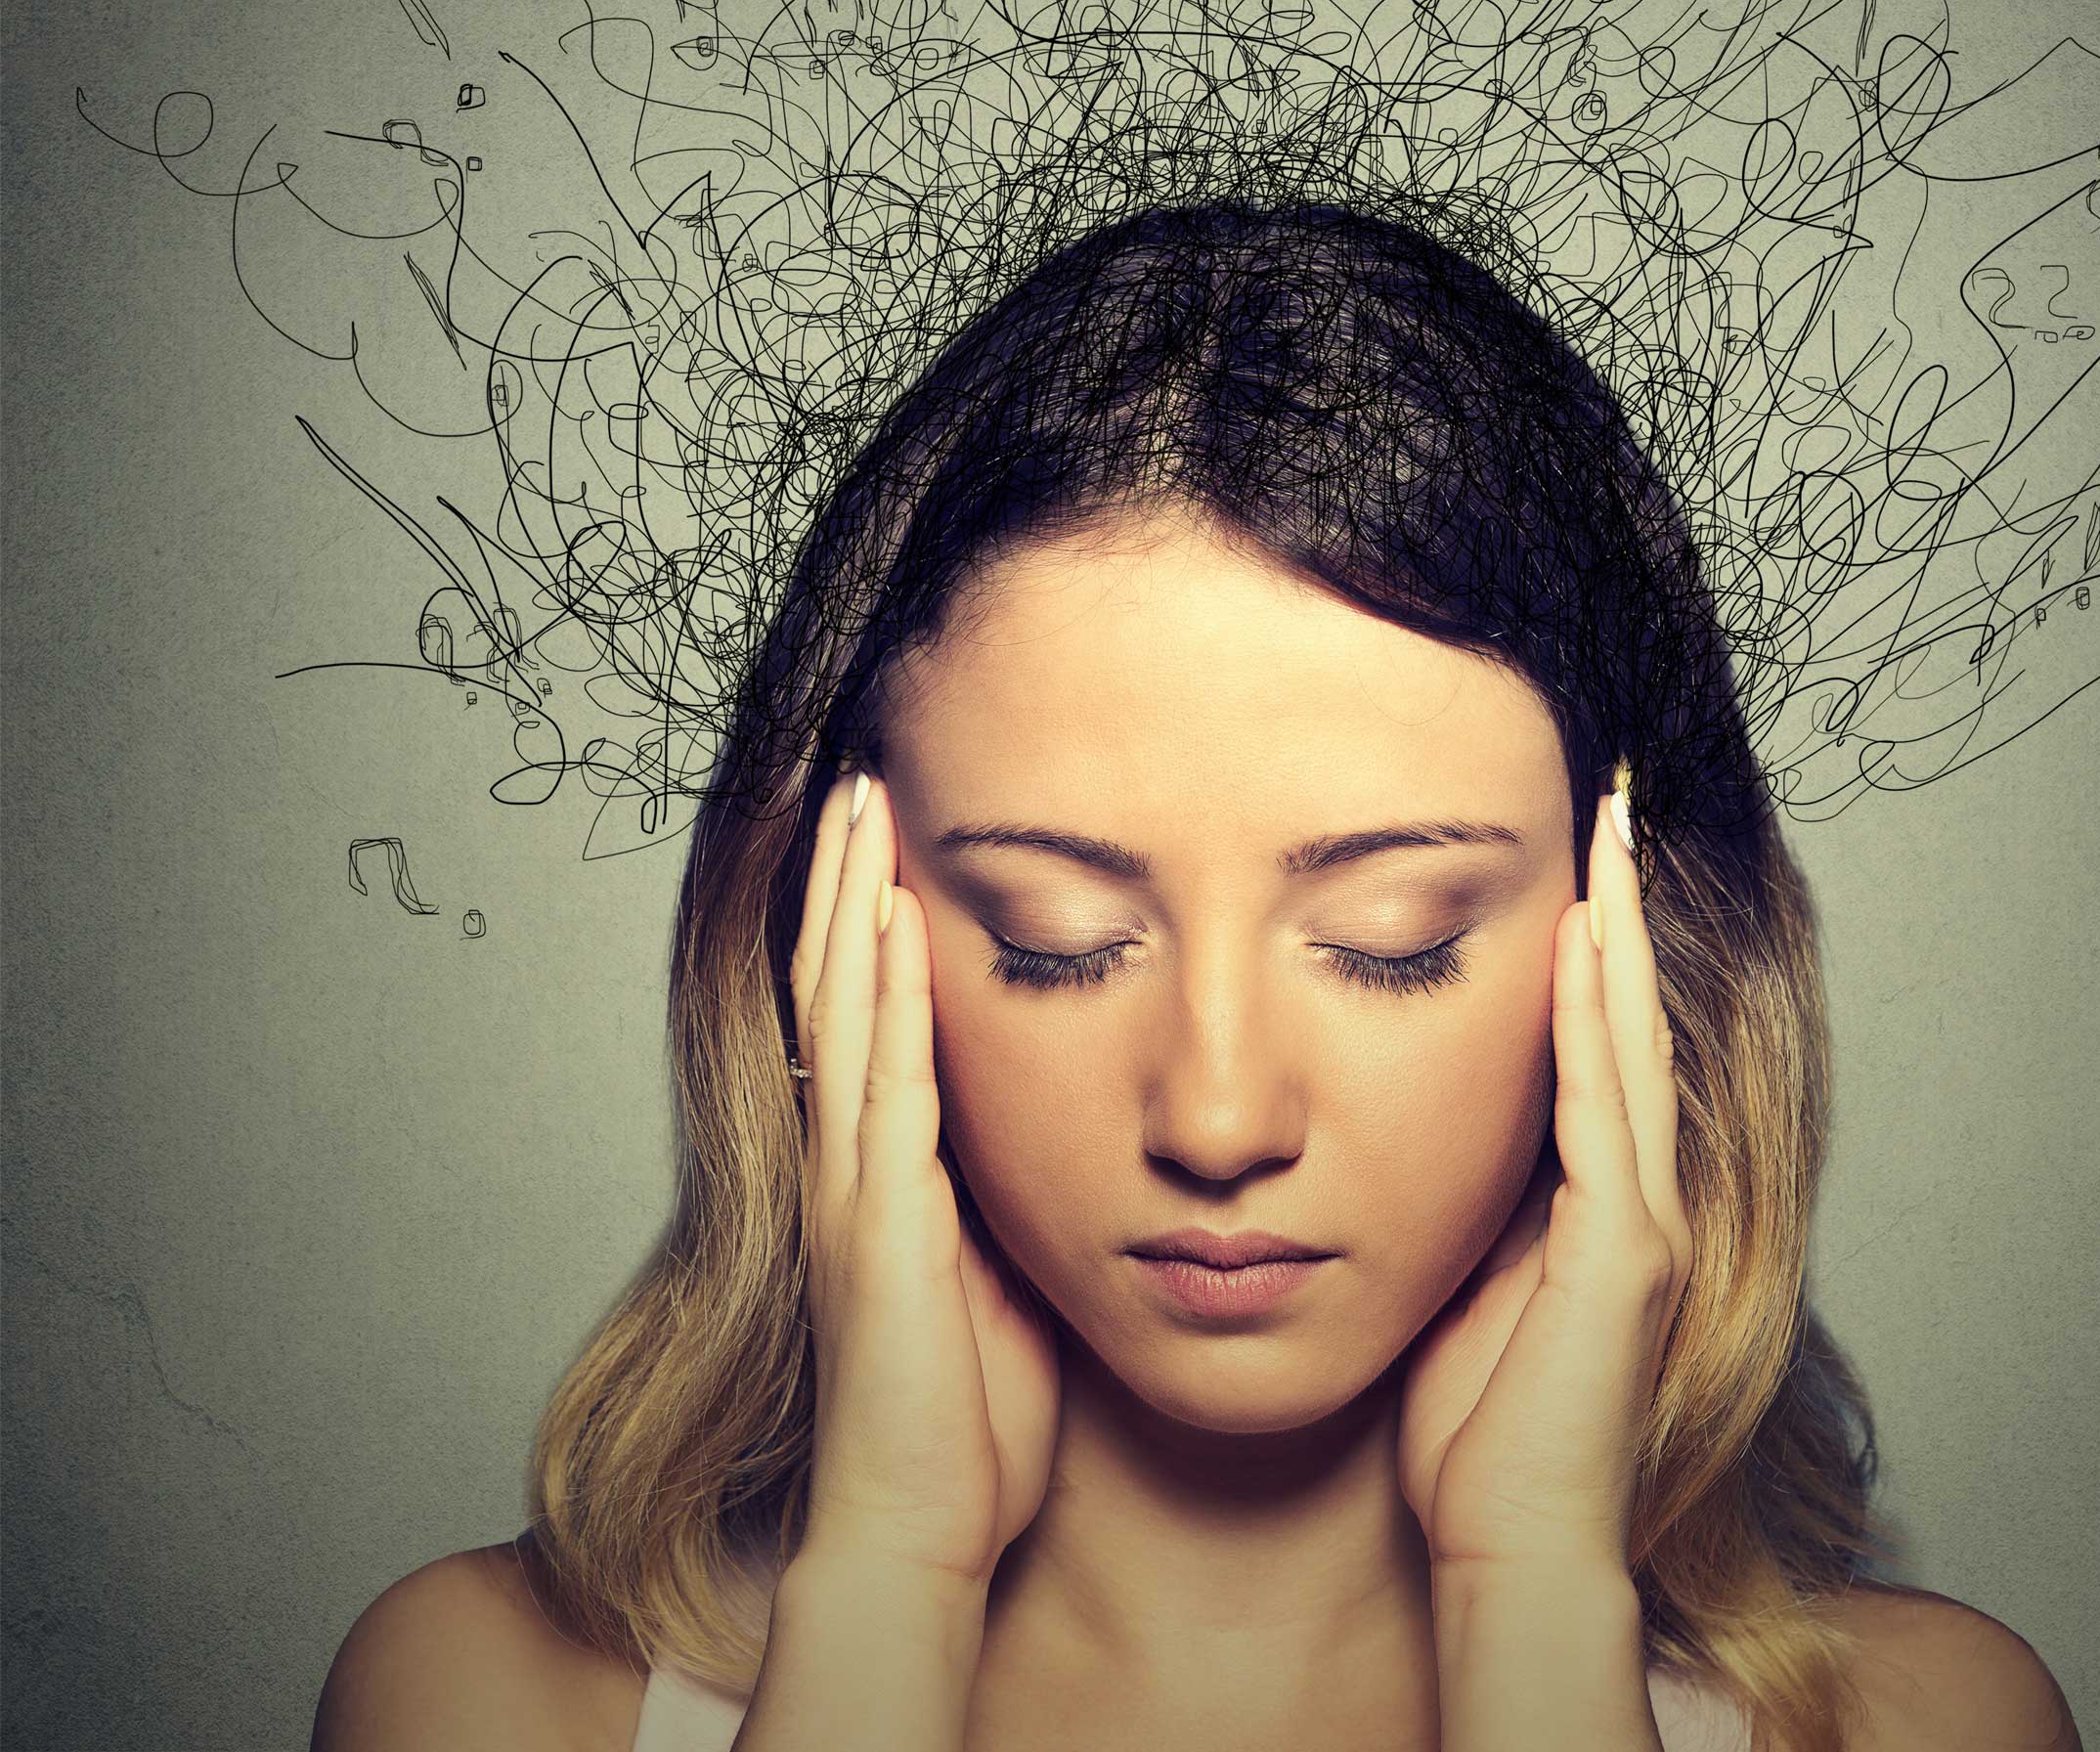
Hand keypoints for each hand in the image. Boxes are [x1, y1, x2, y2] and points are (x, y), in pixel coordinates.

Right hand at [789, 769, 1062, 1585]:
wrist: (918, 1525)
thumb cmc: (968, 1416)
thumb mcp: (1000, 1270)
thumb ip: (1004, 1191)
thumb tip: (1057, 1124)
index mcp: (882, 1170)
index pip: (867, 1015)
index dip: (868, 921)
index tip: (886, 834)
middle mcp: (852, 1161)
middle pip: (838, 986)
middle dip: (847, 881)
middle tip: (858, 780)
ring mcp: (857, 1187)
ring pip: (846, 1013)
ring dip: (854, 907)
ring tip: (860, 810)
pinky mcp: (883, 1223)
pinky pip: (885, 1089)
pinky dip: (890, 1001)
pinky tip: (900, 928)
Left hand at [1394, 774, 1693, 1579]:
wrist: (1512, 1548)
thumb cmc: (1473, 1431)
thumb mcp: (1462, 1280)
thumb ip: (1469, 1200)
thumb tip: (1420, 1123)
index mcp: (1603, 1207)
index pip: (1600, 1042)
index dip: (1595, 945)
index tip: (1576, 852)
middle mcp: (1643, 1201)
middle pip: (1630, 1018)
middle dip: (1622, 906)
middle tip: (1612, 797)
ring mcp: (1644, 1225)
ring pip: (1630, 1043)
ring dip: (1619, 934)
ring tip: (1609, 832)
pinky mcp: (1624, 1255)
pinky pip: (1603, 1110)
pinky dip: (1592, 1020)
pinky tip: (1581, 943)